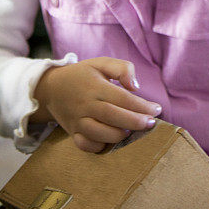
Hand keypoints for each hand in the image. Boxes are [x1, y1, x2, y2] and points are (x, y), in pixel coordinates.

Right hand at [32, 57, 161, 151]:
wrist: (52, 88)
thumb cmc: (83, 75)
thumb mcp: (101, 63)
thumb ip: (122, 68)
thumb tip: (135, 86)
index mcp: (95, 86)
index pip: (122, 98)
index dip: (142, 105)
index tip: (157, 109)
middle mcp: (85, 104)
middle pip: (113, 117)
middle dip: (136, 122)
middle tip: (152, 123)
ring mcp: (77, 120)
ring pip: (100, 133)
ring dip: (119, 135)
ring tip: (132, 131)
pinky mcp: (72, 133)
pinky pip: (85, 145)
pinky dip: (99, 146)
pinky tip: (111, 139)